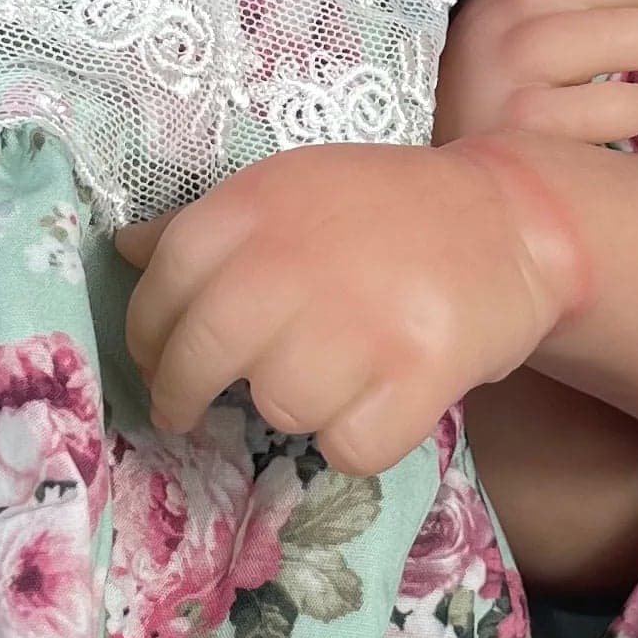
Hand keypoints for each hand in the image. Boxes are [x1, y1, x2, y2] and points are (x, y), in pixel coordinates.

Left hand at [114, 141, 585, 475]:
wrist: (513, 219)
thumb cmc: (389, 210)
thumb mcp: (293, 188)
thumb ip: (209, 225)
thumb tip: (123, 252)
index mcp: (255, 206)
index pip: (161, 287)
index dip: (149, 336)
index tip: (158, 360)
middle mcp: (291, 263)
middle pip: (199, 361)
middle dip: (185, 396)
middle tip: (192, 411)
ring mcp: (354, 324)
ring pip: (278, 410)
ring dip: (299, 405)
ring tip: (336, 369)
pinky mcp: (415, 376)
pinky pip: (348, 449)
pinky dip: (360, 438)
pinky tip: (383, 397)